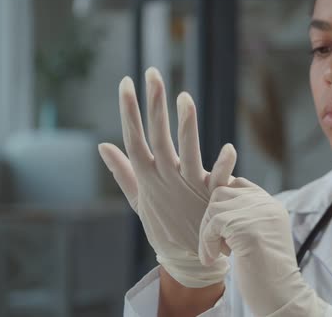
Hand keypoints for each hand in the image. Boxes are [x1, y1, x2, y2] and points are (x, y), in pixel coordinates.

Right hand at [98, 67, 235, 287]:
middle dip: (154, 105)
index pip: (134, 138)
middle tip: (152, 73)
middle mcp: (166, 179)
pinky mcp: (212, 198)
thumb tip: (103, 146)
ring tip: (184, 97)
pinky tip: (228, 147)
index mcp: (147, 177)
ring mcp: (190, 187)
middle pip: (157, 137)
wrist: (188, 259)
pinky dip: (223, 165)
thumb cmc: (164, 226)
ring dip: (185, 126)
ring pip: (187, 152)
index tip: (126, 82)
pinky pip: (219, 179)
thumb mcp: (138, 200)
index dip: (129, 111)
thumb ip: (122, 172)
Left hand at [199, 178, 327, 315]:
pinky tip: (213, 260)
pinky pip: (213, 224)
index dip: (222, 201)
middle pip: (222, 192)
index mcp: (271, 205)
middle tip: (220, 245)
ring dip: (208, 231)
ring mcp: (258, 212)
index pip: (238, 184)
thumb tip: (211, 197)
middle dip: (212, 218)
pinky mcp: (246, 226)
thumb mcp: (256, 235)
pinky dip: (206, 243)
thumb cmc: (265, 272)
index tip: (218, 227)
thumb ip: (242, 216)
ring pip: (214, 207)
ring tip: (219, 253)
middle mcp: (267, 203)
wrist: (281, 294)